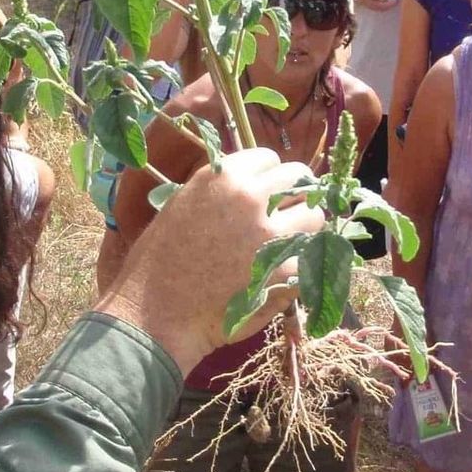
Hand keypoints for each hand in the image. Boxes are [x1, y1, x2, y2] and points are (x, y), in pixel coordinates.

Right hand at [95, 148, 325, 372]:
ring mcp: (272, 233)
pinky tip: (284, 272)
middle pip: (298, 179)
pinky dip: (303, 263)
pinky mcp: (284, 270)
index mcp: (223, 177)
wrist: (156, 312)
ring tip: (289, 244)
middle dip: (295, 195)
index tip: (266, 194)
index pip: (269, 159)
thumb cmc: (160, 261)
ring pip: (315, 216)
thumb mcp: (183, 205)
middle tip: (286, 215)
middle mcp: (251, 197)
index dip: (269, 177)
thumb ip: (221, 191)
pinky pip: (311, 256)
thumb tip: (255, 186)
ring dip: (306, 227)